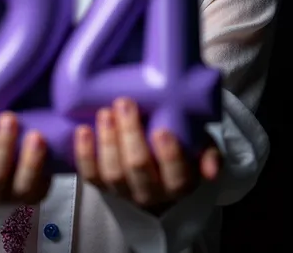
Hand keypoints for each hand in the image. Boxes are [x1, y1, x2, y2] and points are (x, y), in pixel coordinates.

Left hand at [74, 98, 221, 210]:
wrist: (156, 168)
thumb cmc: (181, 146)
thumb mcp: (200, 145)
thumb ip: (208, 152)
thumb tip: (212, 169)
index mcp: (180, 183)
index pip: (177, 176)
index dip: (169, 156)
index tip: (162, 130)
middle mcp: (151, 192)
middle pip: (138, 168)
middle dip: (130, 134)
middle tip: (125, 103)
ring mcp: (124, 190)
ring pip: (112, 172)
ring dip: (107, 140)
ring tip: (105, 113)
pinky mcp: (102, 185)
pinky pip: (90, 175)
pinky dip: (84, 153)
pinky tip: (84, 130)